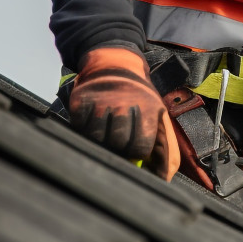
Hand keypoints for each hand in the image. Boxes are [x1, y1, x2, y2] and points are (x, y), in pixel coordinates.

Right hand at [68, 48, 179, 179]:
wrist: (117, 64)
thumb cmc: (140, 97)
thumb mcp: (158, 114)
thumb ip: (164, 146)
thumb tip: (164, 177)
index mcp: (149, 109)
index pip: (141, 146)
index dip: (135, 153)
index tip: (132, 151)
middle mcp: (125, 104)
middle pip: (118, 142)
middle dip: (117, 147)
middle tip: (116, 141)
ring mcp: (102, 101)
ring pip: (96, 137)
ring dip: (98, 140)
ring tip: (104, 131)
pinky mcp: (82, 99)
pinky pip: (79, 126)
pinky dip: (82, 128)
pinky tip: (90, 121)